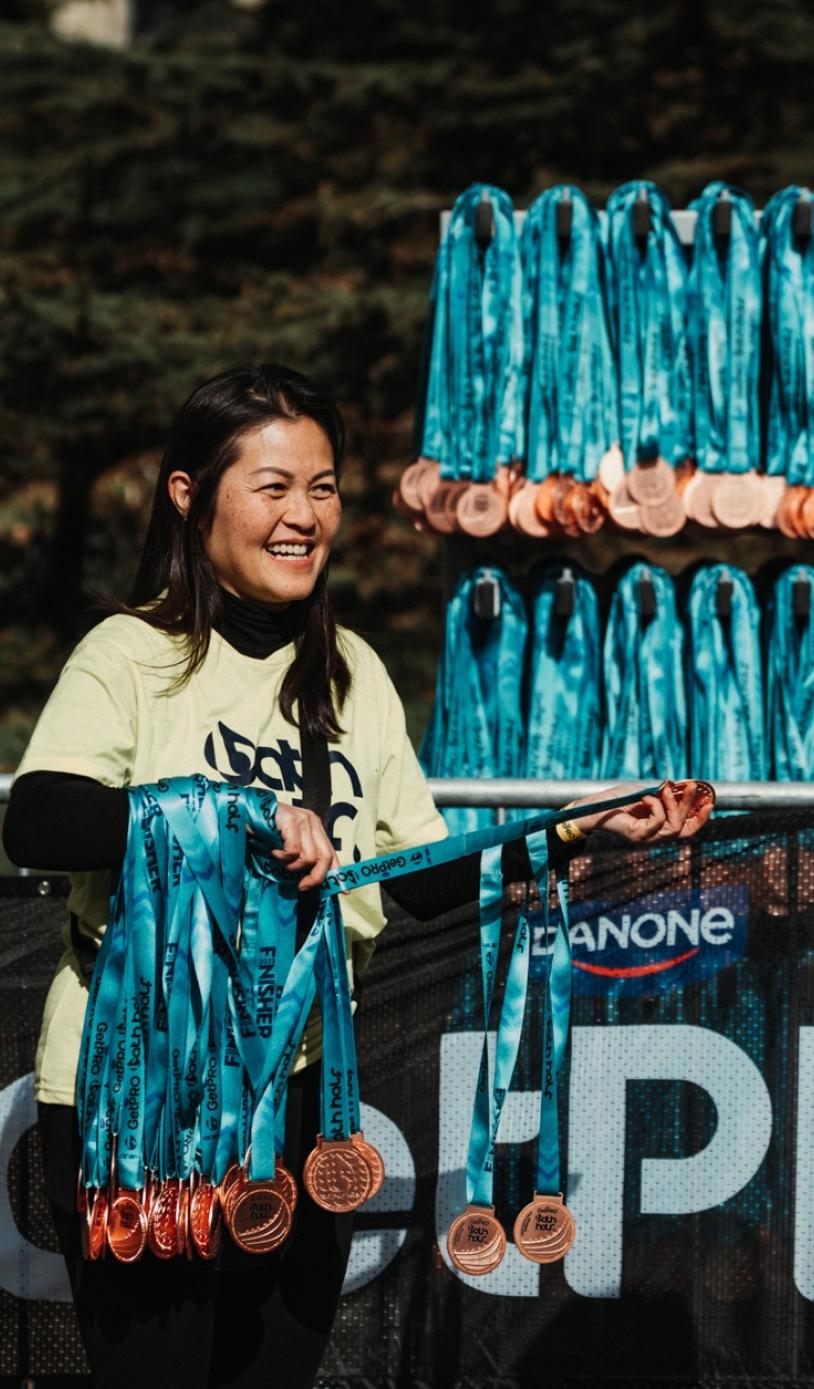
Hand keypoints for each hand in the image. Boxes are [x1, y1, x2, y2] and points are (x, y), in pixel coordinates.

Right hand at [270, 803, 339, 890]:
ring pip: (308, 857)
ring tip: (279, 858)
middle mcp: (312, 822)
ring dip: (291, 866)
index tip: (344, 891)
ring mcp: (303, 820)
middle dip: (315, 877)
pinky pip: (294, 851)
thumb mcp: (287, 846)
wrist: (245, 812)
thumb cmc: (264, 831)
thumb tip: (312, 881)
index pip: (331, 853)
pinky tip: (273, 851)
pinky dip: (281, 857)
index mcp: (314, 827)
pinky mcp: (292, 821)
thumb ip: (301, 858)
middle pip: (325, 857)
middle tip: (301, 886)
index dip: (338, 874)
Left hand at [567, 780, 713, 844]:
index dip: (700, 818)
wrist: (594, 807)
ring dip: (672, 804)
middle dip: (690, 806)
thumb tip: (683, 787)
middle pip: (683, 828)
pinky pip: (656, 823)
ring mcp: (647, 839)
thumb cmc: (618, 800)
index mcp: (659, 829)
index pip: (686, 829)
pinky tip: (647, 796)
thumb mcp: (646, 793)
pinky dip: (655, 806)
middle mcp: (655, 837)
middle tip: (692, 785)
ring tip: (665, 788)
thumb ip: (663, 794)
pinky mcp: (637, 836)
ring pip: (673, 827)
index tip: (710, 802)